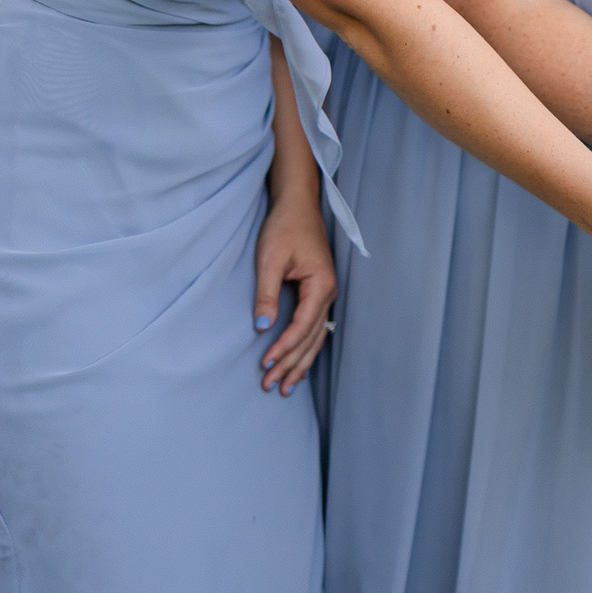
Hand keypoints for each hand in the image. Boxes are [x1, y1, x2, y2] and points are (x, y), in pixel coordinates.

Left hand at [254, 196, 335, 394]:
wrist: (297, 205)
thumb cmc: (284, 228)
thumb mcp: (270, 259)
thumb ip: (267, 294)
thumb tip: (263, 327)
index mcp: (321, 284)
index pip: (303, 326)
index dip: (284, 347)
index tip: (265, 364)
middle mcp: (328, 292)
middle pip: (312, 338)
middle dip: (292, 364)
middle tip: (271, 386)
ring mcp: (326, 293)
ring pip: (317, 337)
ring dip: (301, 362)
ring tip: (286, 387)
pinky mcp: (318, 292)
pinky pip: (316, 328)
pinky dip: (306, 348)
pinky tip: (299, 362)